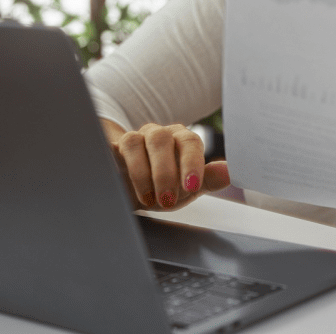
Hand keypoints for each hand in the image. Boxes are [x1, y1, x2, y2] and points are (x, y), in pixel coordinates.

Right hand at [102, 120, 230, 211]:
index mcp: (181, 140)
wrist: (132, 189)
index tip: (191, 187)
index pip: (190, 142)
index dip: (191, 163)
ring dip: (141, 173)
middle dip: (165, 172)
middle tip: (167, 200)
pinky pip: (107, 150)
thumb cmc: (165, 186)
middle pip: (161, 139)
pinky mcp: (108, 149)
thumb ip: (207, 179)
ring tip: (148, 199)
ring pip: (134, 142)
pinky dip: (113, 165)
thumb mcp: (187, 188)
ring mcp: (131, 139)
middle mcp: (157, 135)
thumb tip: (229, 172)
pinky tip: (118, 183)